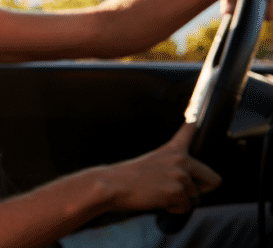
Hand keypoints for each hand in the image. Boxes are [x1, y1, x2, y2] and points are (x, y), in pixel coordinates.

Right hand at [102, 123, 220, 213]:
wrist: (113, 185)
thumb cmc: (126, 178)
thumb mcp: (150, 163)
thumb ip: (171, 167)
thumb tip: (186, 182)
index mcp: (172, 150)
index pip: (189, 133)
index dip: (194, 127)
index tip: (195, 120)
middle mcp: (180, 160)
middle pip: (214, 180)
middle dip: (201, 190)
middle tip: (182, 192)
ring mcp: (180, 175)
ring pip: (195, 197)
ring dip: (181, 201)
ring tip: (159, 194)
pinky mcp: (177, 191)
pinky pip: (185, 208)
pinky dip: (173, 209)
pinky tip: (157, 200)